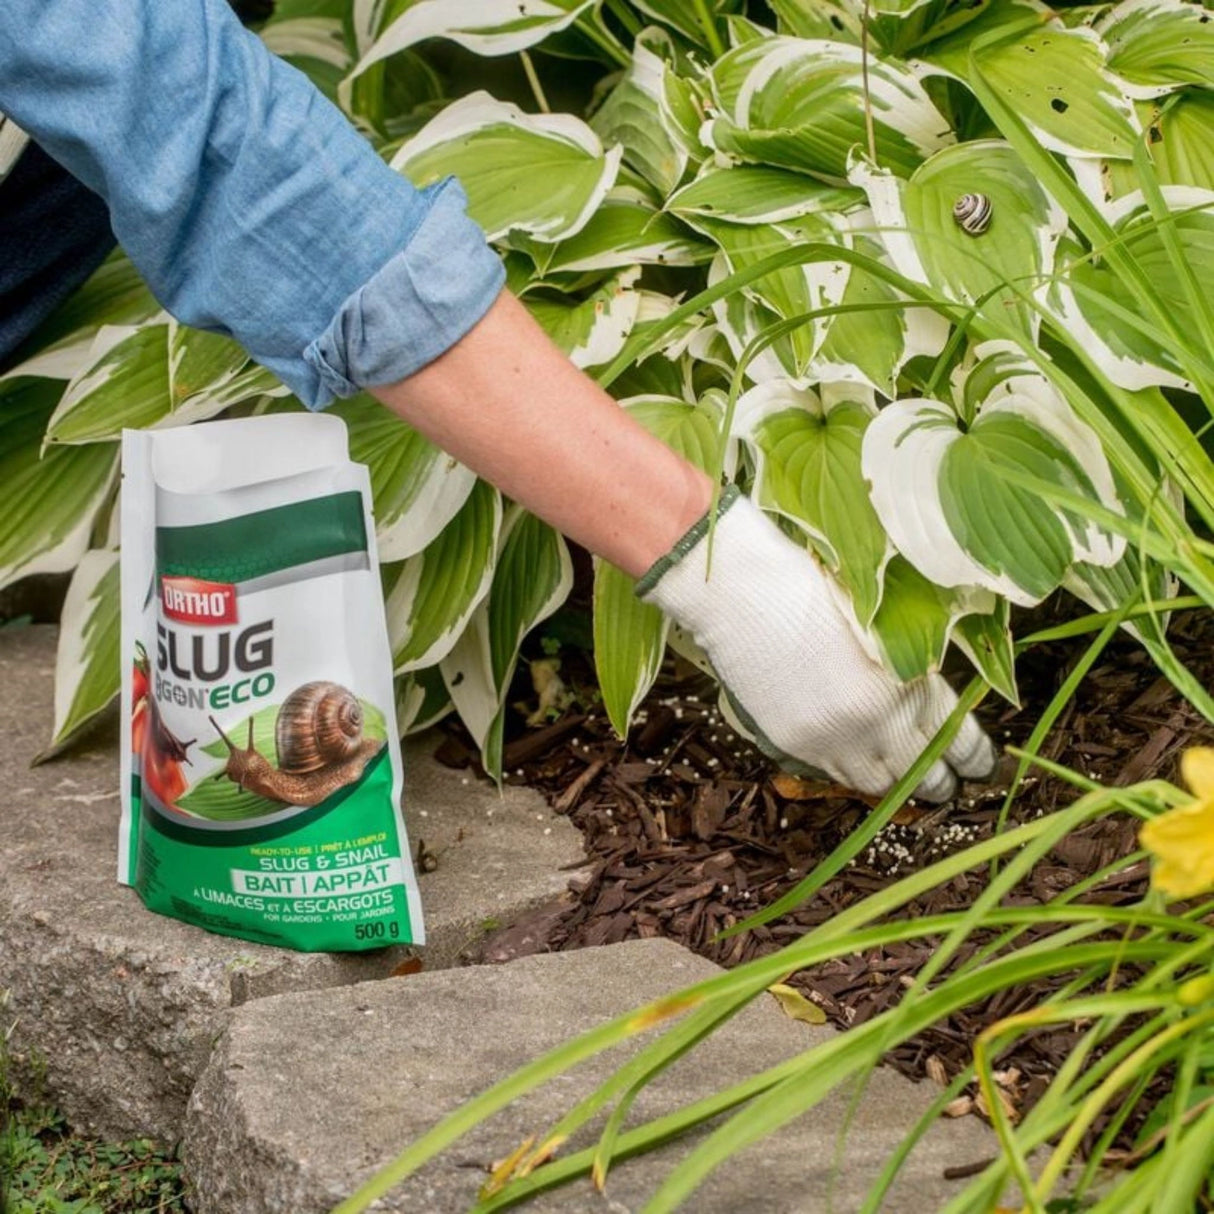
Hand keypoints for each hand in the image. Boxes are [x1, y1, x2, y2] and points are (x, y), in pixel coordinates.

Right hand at [637, 489, 997, 801]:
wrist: (742, 590)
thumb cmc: (813, 582)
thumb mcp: (881, 619)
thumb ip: (912, 661)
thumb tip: (934, 696)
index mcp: (912, 680)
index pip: (961, 741)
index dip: (976, 760)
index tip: (979, 765)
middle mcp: (880, 720)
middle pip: (926, 774)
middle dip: (942, 780)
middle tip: (948, 779)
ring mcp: (836, 737)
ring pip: (881, 784)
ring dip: (896, 782)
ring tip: (903, 774)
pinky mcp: (797, 743)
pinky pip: (836, 775)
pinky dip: (853, 771)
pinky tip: (857, 755)